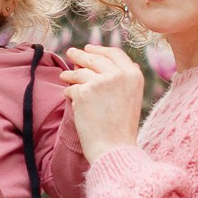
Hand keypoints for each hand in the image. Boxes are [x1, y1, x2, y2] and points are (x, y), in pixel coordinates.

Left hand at [58, 40, 144, 159]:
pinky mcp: (83, 92)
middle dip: (80, 55)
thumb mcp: (131, 97)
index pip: (114, 53)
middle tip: (71, 52)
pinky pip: (71, 87)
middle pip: (94, 58)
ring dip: (70, 74)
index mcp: (133, 74)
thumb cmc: (122, 128)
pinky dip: (68, 92)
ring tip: (64, 76)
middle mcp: (118, 74)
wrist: (114, 148)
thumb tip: (98, 59)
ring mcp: (100, 82)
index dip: (99, 49)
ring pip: (79, 72)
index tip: (89, 48)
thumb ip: (121, 78)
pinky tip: (68, 96)